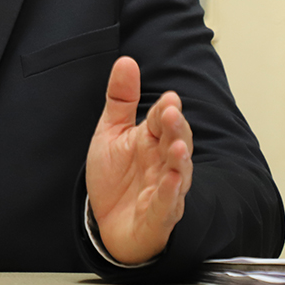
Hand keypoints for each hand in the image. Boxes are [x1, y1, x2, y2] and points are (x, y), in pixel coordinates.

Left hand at [86, 56, 192, 263]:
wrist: (105, 222)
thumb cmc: (114, 177)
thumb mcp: (111, 131)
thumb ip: (120, 98)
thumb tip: (126, 61)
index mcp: (151, 140)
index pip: (161, 121)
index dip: (165, 110)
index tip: (169, 98)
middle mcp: (162, 163)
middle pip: (176, 142)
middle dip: (175, 129)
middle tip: (171, 113)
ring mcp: (164, 190)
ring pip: (178, 173)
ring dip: (179, 160)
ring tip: (177, 147)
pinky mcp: (158, 217)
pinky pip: (167, 205)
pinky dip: (170, 195)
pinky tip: (171, 182)